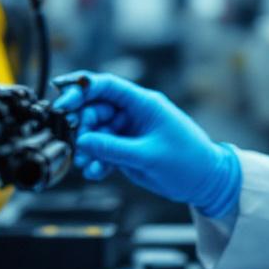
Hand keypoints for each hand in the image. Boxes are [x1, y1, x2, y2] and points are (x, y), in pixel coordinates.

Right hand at [54, 72, 240, 217]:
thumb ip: (114, 148)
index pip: (107, 86)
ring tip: (83, 163)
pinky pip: (104, 151)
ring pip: (97, 133)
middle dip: (82, 125)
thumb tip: (84, 141)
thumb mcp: (148, 155)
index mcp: (144, 104)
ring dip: (87, 147)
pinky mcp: (127, 150)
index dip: (82, 88)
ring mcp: (129, 132)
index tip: (63, 98)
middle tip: (74, 142)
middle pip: (97, 109)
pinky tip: (94, 172)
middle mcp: (134, 114)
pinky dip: (96, 161)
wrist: (205, 182)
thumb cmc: (188, 161)